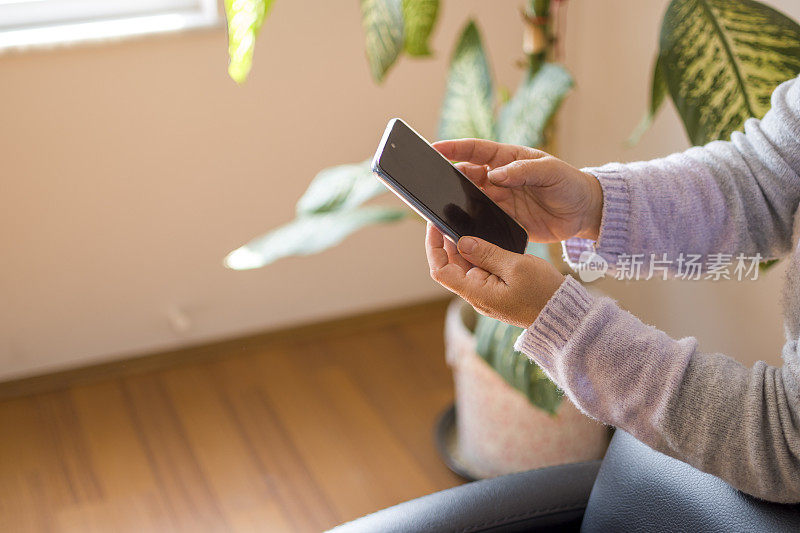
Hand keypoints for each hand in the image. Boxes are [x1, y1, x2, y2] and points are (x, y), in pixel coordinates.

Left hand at [425, 223, 563, 328]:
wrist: (562, 314)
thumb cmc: (543, 293)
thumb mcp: (516, 266)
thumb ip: (487, 253)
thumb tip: (462, 242)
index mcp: (476, 292)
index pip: (440, 270)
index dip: (434, 248)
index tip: (435, 226)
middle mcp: (476, 295)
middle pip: (451, 266)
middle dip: (448, 242)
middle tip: (451, 217)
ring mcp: (486, 293)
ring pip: (466, 267)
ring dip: (464, 247)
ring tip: (467, 223)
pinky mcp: (496, 291)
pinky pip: (480, 270)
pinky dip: (479, 254)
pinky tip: (484, 239)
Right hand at [433, 138, 602, 241]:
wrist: (583, 213)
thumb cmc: (569, 183)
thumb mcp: (550, 171)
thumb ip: (522, 171)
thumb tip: (494, 174)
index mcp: (508, 158)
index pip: (475, 150)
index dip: (454, 148)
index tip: (434, 148)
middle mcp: (498, 178)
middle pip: (465, 175)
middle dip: (447, 177)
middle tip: (430, 181)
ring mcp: (499, 200)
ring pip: (469, 199)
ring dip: (456, 202)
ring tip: (439, 206)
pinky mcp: (503, 220)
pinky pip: (481, 221)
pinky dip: (469, 224)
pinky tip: (460, 227)